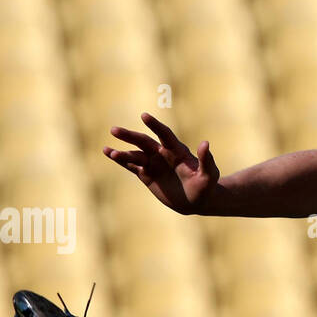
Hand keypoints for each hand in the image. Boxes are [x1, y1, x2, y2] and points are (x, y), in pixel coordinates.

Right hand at [102, 113, 219, 214]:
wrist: (195, 200)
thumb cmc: (205, 186)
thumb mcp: (209, 175)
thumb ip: (207, 160)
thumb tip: (205, 143)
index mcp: (177, 150)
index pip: (164, 134)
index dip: (155, 125)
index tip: (144, 116)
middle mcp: (162, 153)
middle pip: (144, 142)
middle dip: (130, 136)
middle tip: (115, 130)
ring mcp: (153, 163)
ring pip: (135, 155)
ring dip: (122, 153)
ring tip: (108, 151)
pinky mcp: (146, 174)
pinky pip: (131, 166)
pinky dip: (120, 160)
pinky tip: (108, 152)